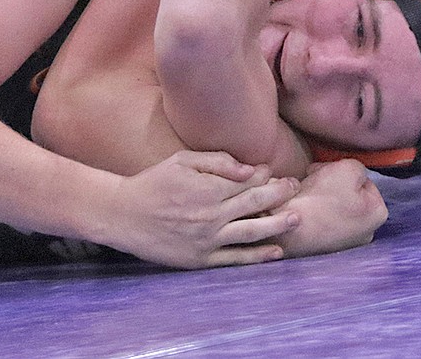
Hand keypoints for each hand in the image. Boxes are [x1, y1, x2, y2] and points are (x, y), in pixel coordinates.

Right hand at [105, 150, 302, 268]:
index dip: (265, 176)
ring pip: (252, 232)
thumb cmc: (153, 182)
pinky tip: (276, 252)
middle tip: (295, 188)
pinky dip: (258, 256)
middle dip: (280, 195)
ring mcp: (207, 239)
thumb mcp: (182, 161)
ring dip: (278, 224)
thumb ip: (217, 162)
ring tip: (297, 218)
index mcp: (209, 188)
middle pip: (256, 204)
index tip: (273, 173)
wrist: (123, 215)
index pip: (248, 182)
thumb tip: (250, 169)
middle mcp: (212, 215)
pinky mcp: (200, 259)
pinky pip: (235, 259)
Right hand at [274, 160, 387, 257]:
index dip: (344, 172)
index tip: (330, 173)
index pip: (365, 181)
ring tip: (306, 194)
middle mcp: (366, 234)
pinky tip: (302, 207)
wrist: (286, 229)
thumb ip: (359, 167)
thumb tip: (354, 174)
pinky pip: (322, 222)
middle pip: (350, 195)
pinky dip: (313, 212)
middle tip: (316, 180)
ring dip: (322, 196)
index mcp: (378, 214)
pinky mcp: (324, 249)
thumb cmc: (321, 199)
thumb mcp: (347, 168)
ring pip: (335, 207)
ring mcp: (345, 244)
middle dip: (334, 184)